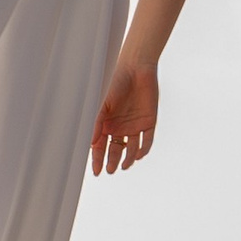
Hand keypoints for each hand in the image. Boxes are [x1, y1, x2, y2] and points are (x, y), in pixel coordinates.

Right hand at [90, 57, 157, 174]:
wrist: (137, 69)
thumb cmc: (115, 83)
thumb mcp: (102, 104)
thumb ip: (96, 124)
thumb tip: (91, 144)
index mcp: (106, 123)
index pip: (100, 146)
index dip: (98, 159)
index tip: (97, 172)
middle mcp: (119, 127)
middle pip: (115, 150)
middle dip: (112, 161)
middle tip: (110, 170)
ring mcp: (135, 125)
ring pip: (132, 148)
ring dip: (128, 158)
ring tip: (123, 166)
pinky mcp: (149, 122)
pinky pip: (147, 140)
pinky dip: (143, 149)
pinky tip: (138, 155)